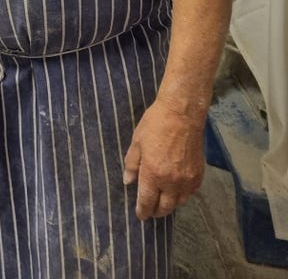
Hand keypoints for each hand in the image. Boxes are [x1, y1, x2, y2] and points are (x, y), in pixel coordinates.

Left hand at [123, 99, 205, 219]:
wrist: (182, 114)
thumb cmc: (155, 124)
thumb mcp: (137, 142)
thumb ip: (131, 164)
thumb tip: (128, 182)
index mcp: (153, 174)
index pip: (147, 201)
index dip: (142, 211)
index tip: (140, 215)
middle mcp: (171, 182)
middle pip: (164, 208)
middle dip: (156, 211)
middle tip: (150, 210)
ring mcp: (187, 180)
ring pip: (179, 203)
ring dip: (170, 205)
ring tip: (163, 200)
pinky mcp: (199, 175)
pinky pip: (190, 193)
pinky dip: (183, 195)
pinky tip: (177, 190)